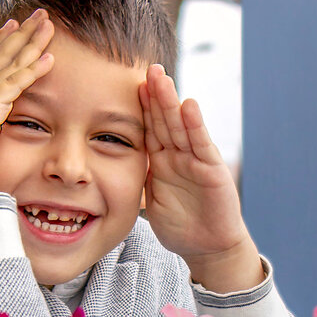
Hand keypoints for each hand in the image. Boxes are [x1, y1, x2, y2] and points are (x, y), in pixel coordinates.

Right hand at [0, 10, 53, 204]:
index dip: (1, 40)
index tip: (13, 24)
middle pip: (2, 52)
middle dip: (22, 31)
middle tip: (39, 13)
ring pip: (12, 61)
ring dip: (32, 41)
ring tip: (49, 24)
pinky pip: (18, 82)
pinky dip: (34, 69)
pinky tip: (50, 58)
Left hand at [139, 64, 263, 292]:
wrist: (207, 248)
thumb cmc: (179, 225)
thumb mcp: (149, 199)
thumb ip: (137, 179)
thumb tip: (104, 170)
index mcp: (162, 160)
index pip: (149, 127)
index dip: (141, 106)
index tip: (129, 82)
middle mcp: (179, 155)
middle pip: (164, 120)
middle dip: (156, 95)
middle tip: (148, 68)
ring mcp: (196, 160)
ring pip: (181, 126)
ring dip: (171, 102)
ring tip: (162, 77)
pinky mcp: (212, 171)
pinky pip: (201, 145)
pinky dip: (195, 126)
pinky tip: (188, 106)